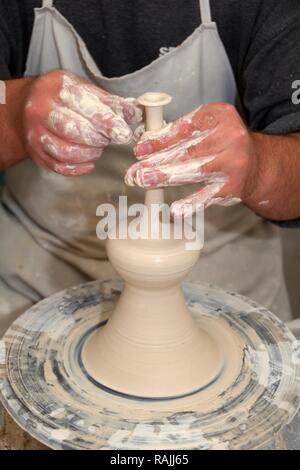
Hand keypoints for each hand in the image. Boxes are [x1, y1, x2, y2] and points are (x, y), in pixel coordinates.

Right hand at [24, 70, 141, 175]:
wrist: (23, 107)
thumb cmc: (60, 98)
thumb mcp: (83, 88)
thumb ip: (108, 101)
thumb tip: (133, 113)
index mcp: (57, 89)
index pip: (84, 106)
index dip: (107, 121)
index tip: (123, 133)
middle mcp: (41, 111)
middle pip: (73, 130)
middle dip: (97, 138)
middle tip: (107, 138)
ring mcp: (36, 134)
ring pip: (65, 152)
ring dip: (89, 153)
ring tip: (97, 148)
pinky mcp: (36, 153)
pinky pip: (59, 167)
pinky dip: (78, 168)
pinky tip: (88, 161)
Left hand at [126, 103, 257, 216]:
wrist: (258, 165)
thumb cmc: (225, 143)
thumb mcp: (209, 126)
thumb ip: (183, 130)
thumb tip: (147, 142)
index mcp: (221, 116)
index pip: (186, 127)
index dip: (160, 139)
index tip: (141, 148)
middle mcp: (231, 137)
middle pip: (187, 150)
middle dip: (157, 161)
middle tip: (135, 170)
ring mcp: (233, 163)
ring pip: (194, 171)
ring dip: (166, 177)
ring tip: (144, 181)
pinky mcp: (232, 187)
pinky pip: (209, 196)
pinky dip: (192, 203)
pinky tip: (176, 209)